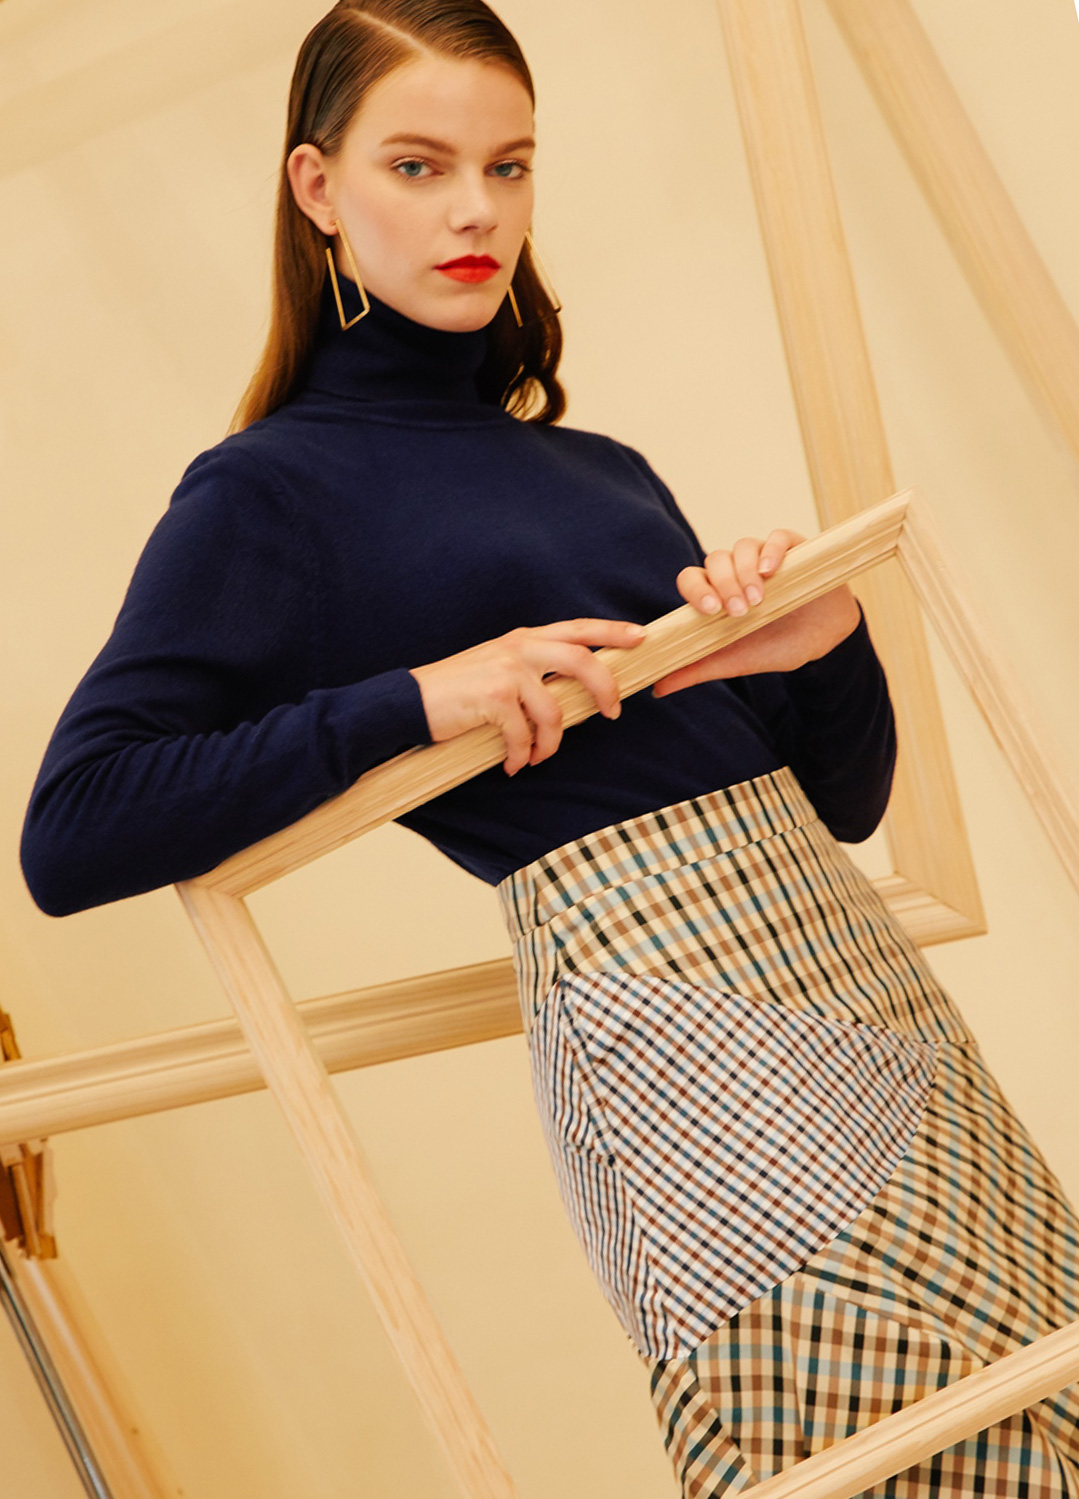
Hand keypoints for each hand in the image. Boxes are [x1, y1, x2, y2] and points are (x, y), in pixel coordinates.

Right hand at [411, 618, 644, 773]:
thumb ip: (535, 672)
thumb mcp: (499, 667)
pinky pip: (525, 734)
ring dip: (552, 743)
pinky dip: (523, 756)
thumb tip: (574, 697)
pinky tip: (514, 764)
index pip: (577, 628)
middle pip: (582, 661)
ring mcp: (508, 670)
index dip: (612, 631)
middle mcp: (520, 648)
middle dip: (605, 689)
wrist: (411, 701)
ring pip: (555, 710)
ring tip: (539, 756)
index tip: (640, 636)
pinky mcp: (494, 697)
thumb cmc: (459, 691)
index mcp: (525, 638)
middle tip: (612, 713)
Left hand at [653, 529, 860, 696]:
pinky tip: (771, 571)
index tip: (710, 611)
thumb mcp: (735, 661)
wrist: (824, 642)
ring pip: (742, 547)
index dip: (696, 590)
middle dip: (724, 584)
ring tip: (758, 600)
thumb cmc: (775, 646)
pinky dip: (771, 550)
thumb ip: (697, 668)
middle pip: (716, 560)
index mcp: (717, 592)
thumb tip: (657, 687)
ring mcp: (764, 558)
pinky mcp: (793, 549)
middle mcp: (736, 570)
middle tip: (739, 612)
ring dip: (745, 572)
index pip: (692, 578)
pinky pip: (777, 537)